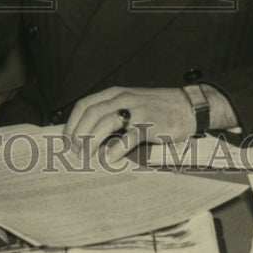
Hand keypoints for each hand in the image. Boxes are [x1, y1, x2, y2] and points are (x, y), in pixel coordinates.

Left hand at [64, 87, 196, 164]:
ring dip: (91, 140)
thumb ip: (111, 112)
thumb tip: (87, 132)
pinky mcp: (149, 125)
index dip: (72, 122)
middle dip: (78, 133)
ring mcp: (136, 111)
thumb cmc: (155, 108)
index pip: (84, 104)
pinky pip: (128, 137)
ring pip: (105, 123)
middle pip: (91, 113)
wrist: (186, 106)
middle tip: (73, 151)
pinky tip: (108, 159)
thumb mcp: (129, 103)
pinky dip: (116, 148)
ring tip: (86, 156)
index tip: (66, 139)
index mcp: (114, 93)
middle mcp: (122, 99)